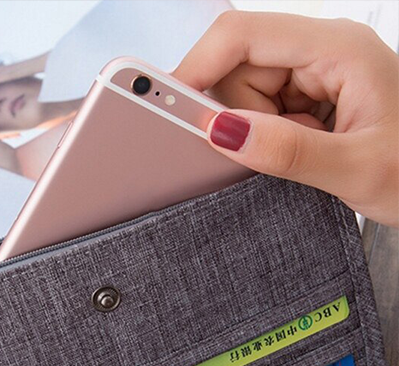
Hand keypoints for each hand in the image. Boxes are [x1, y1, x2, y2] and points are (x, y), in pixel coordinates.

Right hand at [173, 12, 398, 226]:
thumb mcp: (358, 168)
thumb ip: (288, 150)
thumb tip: (222, 132)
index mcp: (338, 49)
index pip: (242, 35)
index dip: (196, 66)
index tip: (168, 108)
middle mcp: (322, 52)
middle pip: (236, 68)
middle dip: (235, 116)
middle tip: (266, 151)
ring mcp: (314, 75)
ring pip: (243, 94)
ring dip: (255, 131)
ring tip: (301, 154)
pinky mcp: (309, 98)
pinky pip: (260, 111)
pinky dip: (265, 137)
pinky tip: (298, 152)